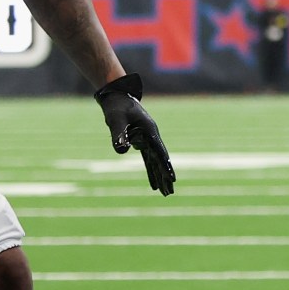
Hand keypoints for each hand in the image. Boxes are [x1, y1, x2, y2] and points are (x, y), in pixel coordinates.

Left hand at [94, 72, 175, 195]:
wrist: (116, 96)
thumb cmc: (116, 107)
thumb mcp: (115, 120)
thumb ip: (118, 135)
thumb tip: (121, 151)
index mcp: (149, 130)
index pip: (159, 152)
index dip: (166, 166)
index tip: (172, 179)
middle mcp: (151, 136)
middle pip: (160, 160)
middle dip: (165, 177)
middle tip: (170, 193)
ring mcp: (147, 139)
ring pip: (155, 162)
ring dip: (159, 176)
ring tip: (165, 192)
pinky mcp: (141, 141)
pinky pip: (148, 159)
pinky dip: (151, 170)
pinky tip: (154, 183)